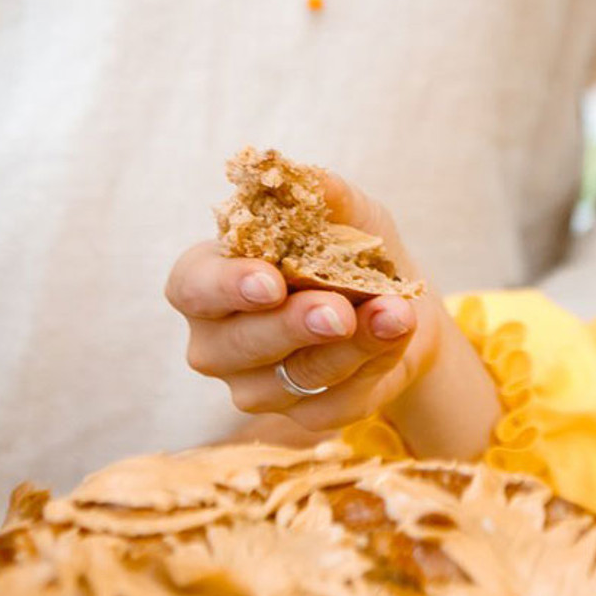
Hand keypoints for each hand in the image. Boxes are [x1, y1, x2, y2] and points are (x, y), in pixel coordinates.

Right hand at [168, 174, 439, 432]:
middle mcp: (218, 341)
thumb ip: (325, 195)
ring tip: (396, 314)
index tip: (270, 281)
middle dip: (292, 326)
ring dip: (349, 347)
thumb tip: (308, 178)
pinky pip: (331, 405)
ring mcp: (255, 387)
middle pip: (237, 345)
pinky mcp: (300, 418)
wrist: (401, 305)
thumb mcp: (348, 214)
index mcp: (208, 280)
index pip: (193, 288)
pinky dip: (372, 367)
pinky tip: (397, 335)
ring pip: (291, 379)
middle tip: (339, 311)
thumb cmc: (353, 252)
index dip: (227, 286)